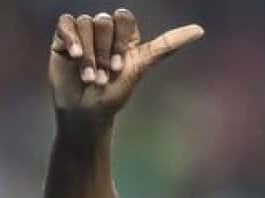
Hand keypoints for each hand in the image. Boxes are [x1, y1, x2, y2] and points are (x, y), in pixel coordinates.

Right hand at [49, 8, 202, 120]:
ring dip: (89, 55)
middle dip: (104, 52)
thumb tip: (201, 29)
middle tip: (103, 76)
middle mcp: (104, 31)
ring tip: (89, 77)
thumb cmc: (114, 95)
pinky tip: (73, 56)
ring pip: (86, 24)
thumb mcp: (141, 67)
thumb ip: (168, 45)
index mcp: (124, 36)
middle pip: (104, 21)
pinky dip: (71, 39)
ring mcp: (83, 34)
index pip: (124, 17)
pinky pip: (66, 23)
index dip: (121, 41)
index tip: (120, 67)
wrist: (87, 113)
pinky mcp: (63, 38)